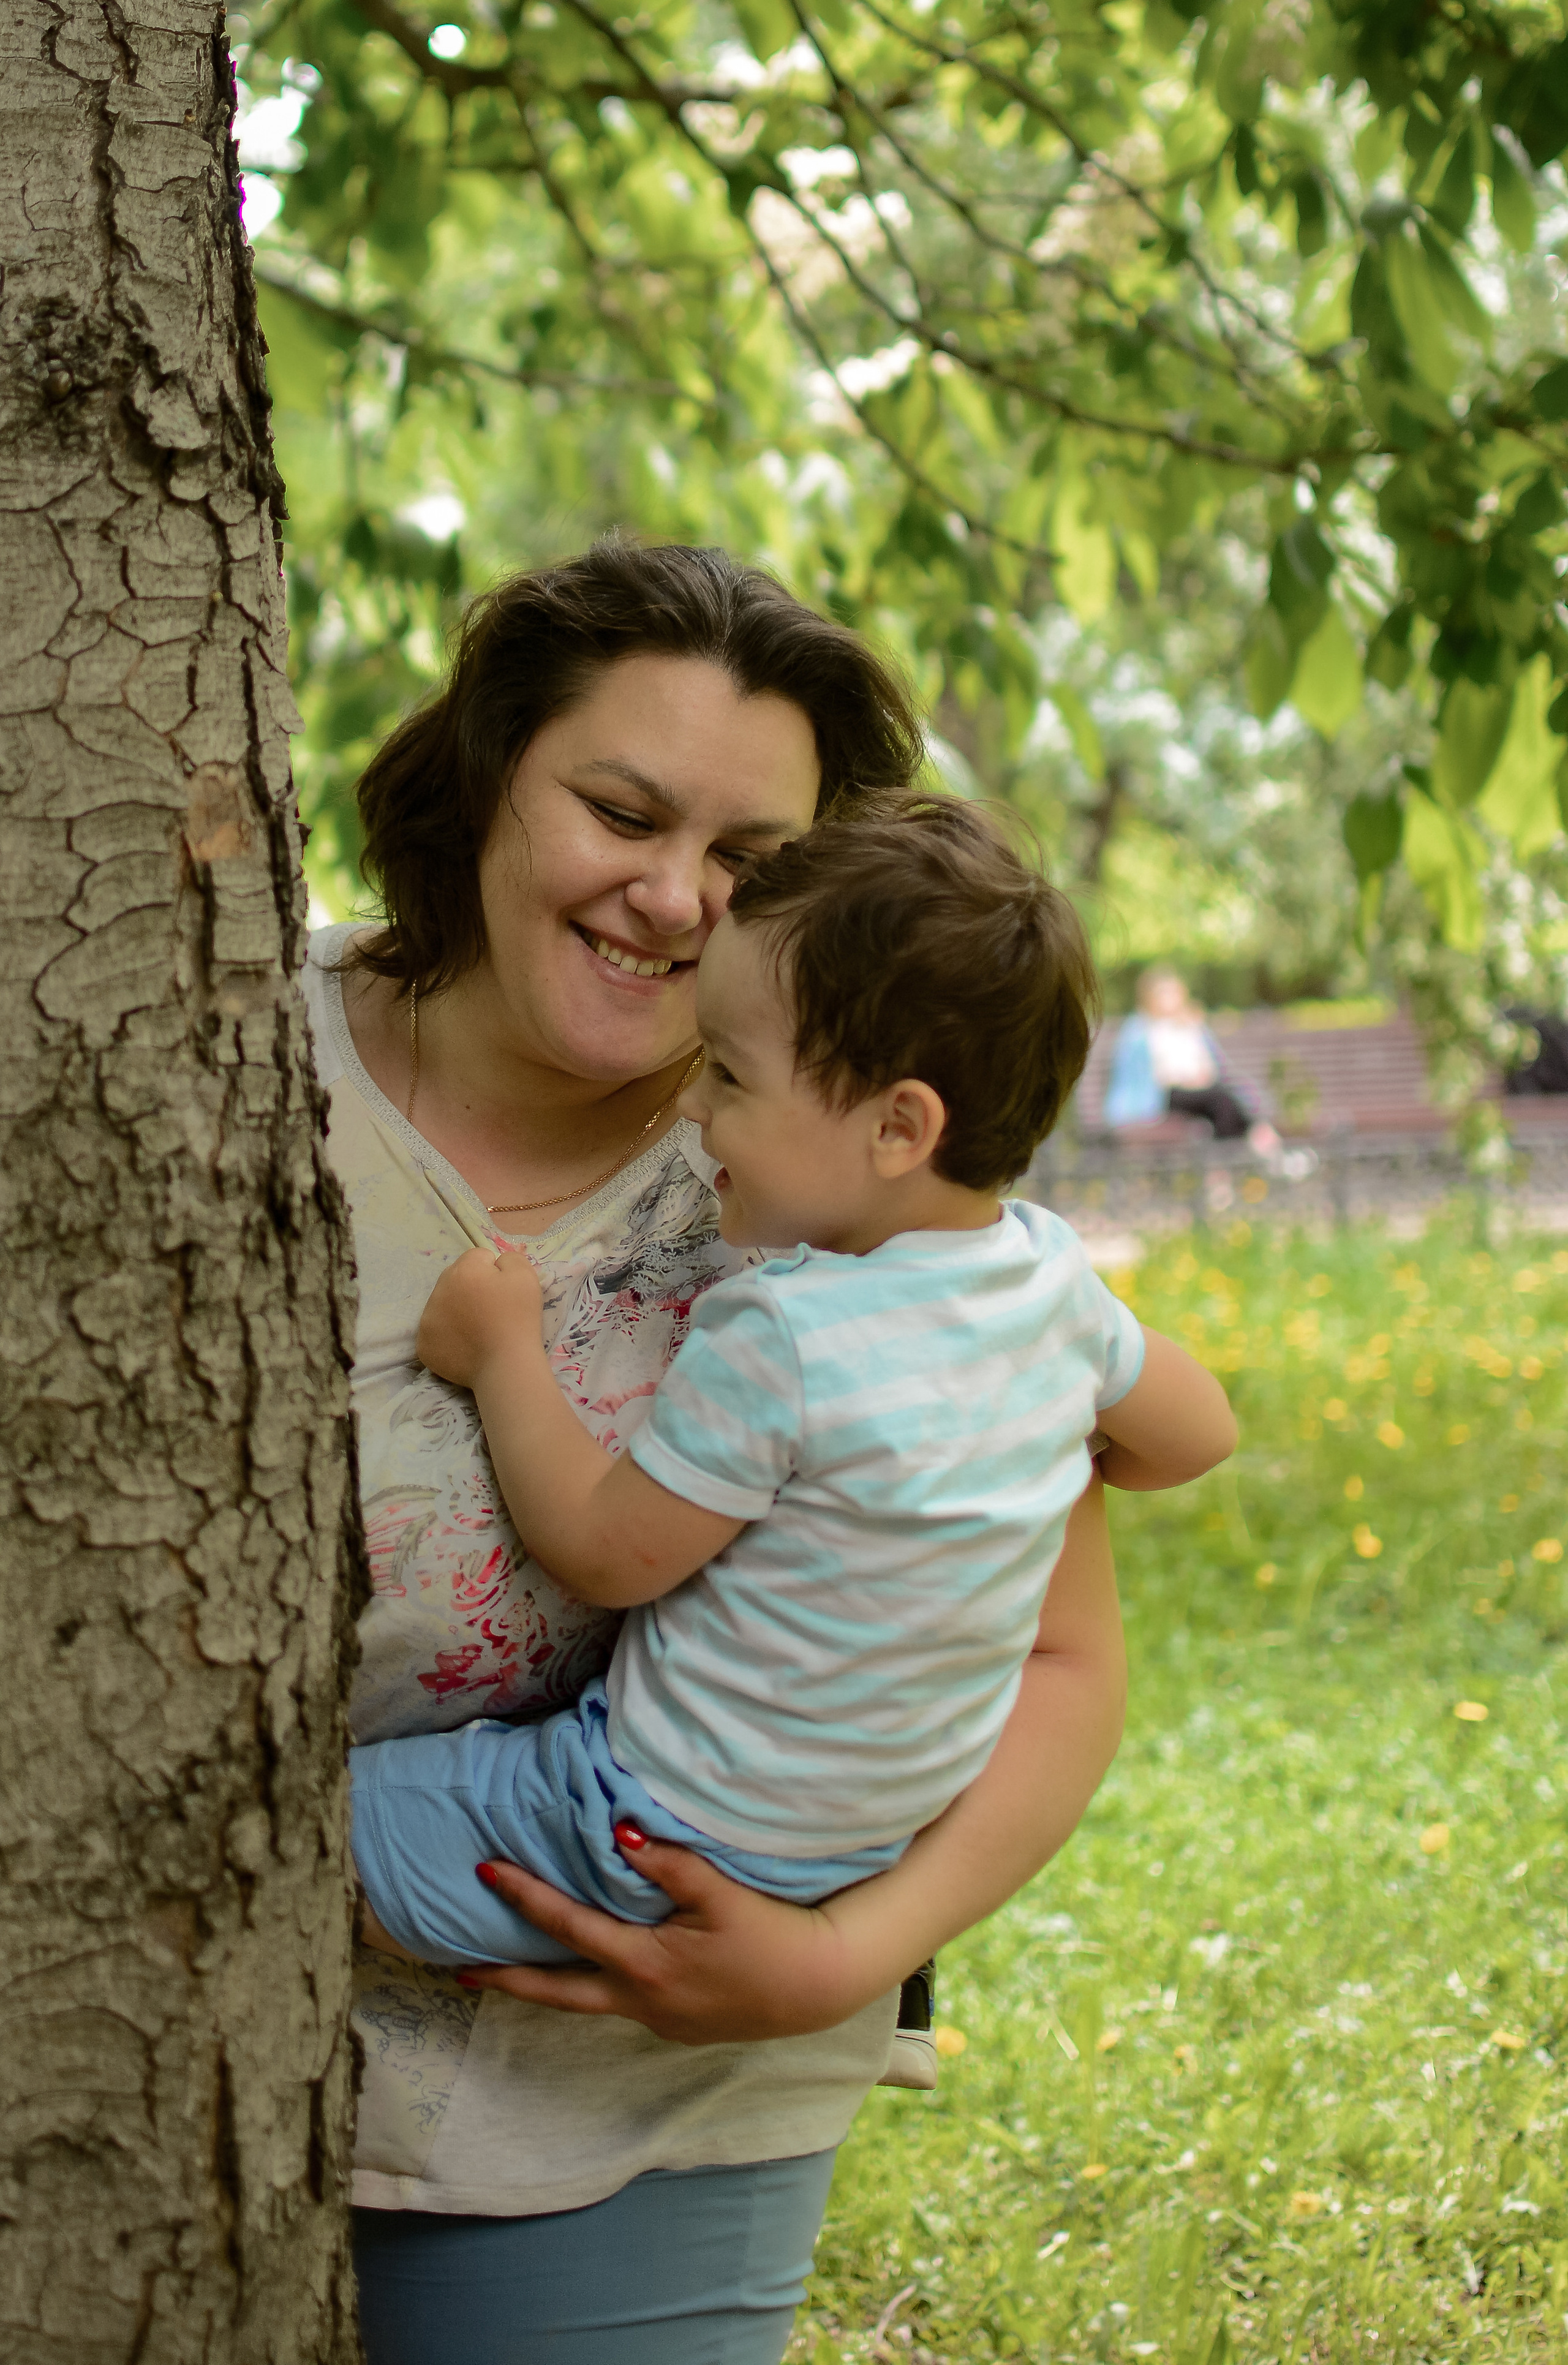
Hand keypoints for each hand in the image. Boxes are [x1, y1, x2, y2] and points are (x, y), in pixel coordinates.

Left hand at [416, 1244, 542, 1388]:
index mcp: (463, 1270)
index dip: (494, 1271)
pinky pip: (436, 1330)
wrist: (506, 1365)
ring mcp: (427, 1319)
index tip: (503, 1291)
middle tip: (491, 1310)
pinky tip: (466, 1344)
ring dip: (457, 1309)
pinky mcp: (423, 1344)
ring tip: (478, 1329)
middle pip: (455, 1278)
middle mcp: (438, 1290)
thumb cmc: (518, 1319)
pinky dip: (449, 1334)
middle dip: (471, 1287)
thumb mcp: (526, 1276)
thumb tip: (495, 1263)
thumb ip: (509, 1258)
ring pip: (443, 1303)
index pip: (477, 1258)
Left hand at [452, 1841, 889, 2044]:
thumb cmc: (773, 1934)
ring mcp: (658, 2020)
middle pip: (557, 1992)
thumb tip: (616, 1833)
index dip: (525, 1897)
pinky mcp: (678, 2024)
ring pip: (587, 2003)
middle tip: (460, 1970)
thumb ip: (667, 1863)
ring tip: (515, 1970)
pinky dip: (593, 1987)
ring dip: (549, 1986)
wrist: (819, 1986)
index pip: (568, 1927)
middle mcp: (640, 2001)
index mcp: (643, 1966)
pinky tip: (595, 1972)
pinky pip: (621, 2004)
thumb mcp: (721, 1893)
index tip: (485, 1872)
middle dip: (507, 1978)